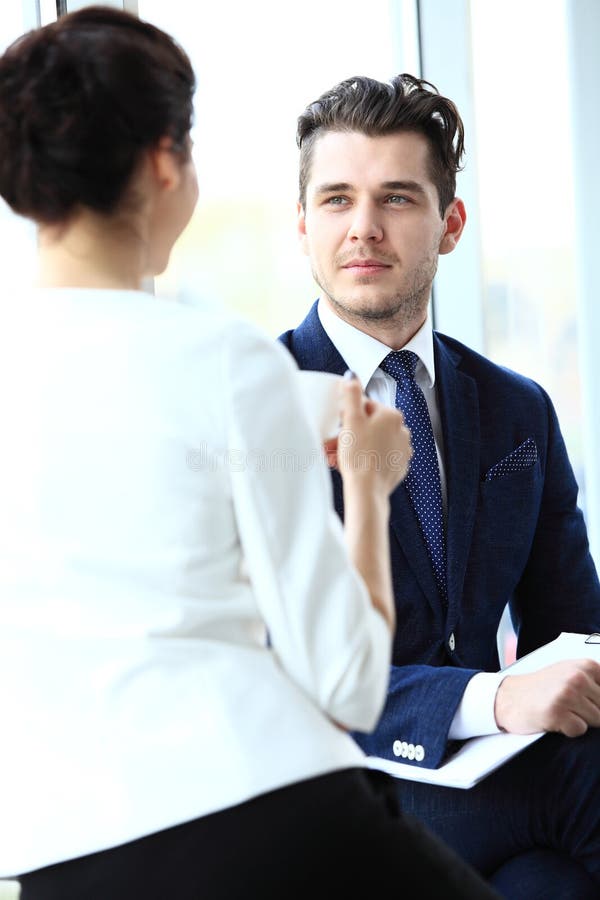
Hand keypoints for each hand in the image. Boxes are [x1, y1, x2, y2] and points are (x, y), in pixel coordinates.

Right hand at [327, 375, 411, 496]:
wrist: (367, 489)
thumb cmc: (359, 455)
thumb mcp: (351, 419)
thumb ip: (351, 394)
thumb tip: (351, 376)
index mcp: (392, 415)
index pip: (365, 407)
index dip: (348, 416)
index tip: (339, 427)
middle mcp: (402, 430)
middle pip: (368, 426)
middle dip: (348, 435)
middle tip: (333, 445)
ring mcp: (402, 450)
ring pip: (372, 442)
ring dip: (354, 447)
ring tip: (337, 457)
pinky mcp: (398, 466)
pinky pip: (378, 457)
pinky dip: (365, 459)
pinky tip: (352, 466)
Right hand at [494, 658, 599, 736]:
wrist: (508, 697)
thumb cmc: (541, 688)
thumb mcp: (570, 674)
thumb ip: (595, 683)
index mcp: (586, 665)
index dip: (599, 702)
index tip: (588, 702)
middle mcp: (577, 677)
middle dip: (591, 713)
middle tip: (569, 706)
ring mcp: (567, 694)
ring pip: (596, 721)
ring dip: (580, 721)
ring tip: (562, 711)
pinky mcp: (557, 712)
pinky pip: (579, 730)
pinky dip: (568, 729)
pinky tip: (554, 719)